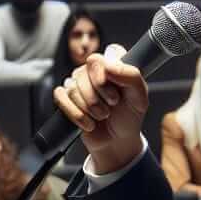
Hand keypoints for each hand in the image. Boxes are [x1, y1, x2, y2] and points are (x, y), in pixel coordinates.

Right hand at [52, 46, 148, 169]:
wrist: (117, 141)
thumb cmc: (128, 117)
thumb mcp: (140, 97)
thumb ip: (131, 76)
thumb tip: (108, 65)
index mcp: (110, 64)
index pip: (99, 58)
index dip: (104, 74)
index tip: (117, 92)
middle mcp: (92, 71)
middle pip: (82, 74)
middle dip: (97, 98)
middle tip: (110, 107)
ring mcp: (78, 84)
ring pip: (72, 89)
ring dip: (89, 109)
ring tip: (101, 116)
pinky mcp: (65, 98)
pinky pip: (61, 98)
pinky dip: (76, 115)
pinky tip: (88, 122)